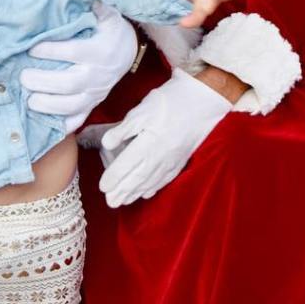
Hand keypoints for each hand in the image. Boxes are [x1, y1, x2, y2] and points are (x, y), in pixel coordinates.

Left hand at [21, 3, 136, 132]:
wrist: (127, 49)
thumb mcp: (104, 11)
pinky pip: (78, 119)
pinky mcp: (93, 103)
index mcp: (99, 49)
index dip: (51, 50)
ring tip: (29, 100)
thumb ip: (89, 2)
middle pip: (69, 83)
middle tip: (22, 76)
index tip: (31, 48)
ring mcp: (96, 92)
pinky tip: (44, 125)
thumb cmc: (108, 27)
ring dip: (49, 106)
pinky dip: (62, 125)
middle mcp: (98, 74)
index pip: (72, 51)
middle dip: (43, 81)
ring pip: (71, 105)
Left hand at [98, 69, 230, 207]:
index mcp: (148, 144)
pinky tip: (146, 194)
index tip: (102, 186)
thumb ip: (124, 128)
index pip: (127, 164)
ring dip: (135, 194)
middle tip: (110, 202)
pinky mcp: (180, 161)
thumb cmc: (169, 102)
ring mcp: (171, 161)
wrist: (201, 103)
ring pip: (150, 182)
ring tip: (122, 202)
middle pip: (138, 178)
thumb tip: (106, 144)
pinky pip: (164, 180)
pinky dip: (153, 189)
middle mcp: (160, 157)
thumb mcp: (142, 109)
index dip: (114, 177)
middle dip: (122, 191)